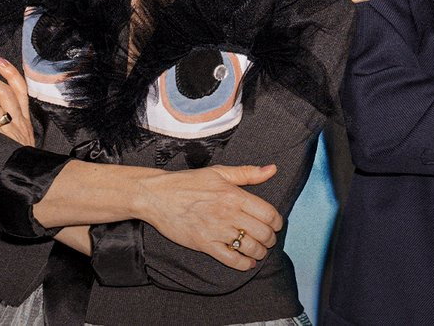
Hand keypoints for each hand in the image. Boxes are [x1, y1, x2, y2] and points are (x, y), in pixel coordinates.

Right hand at [134, 164, 283, 270]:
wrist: (156, 196)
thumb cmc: (187, 182)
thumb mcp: (219, 172)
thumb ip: (248, 173)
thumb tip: (272, 169)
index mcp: (235, 195)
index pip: (269, 214)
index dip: (277, 223)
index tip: (276, 225)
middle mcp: (228, 214)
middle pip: (262, 232)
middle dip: (270, 239)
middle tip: (269, 240)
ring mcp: (216, 230)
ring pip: (249, 247)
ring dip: (260, 252)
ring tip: (260, 252)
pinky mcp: (203, 244)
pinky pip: (230, 259)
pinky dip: (243, 264)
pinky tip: (247, 263)